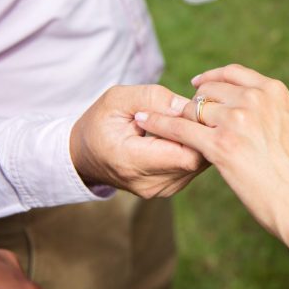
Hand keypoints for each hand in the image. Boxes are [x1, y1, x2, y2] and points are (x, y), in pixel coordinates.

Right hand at [70, 85, 208, 198]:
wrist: (84, 155)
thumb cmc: (100, 122)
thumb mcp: (117, 99)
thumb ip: (152, 98)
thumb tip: (187, 107)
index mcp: (132, 162)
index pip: (185, 154)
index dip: (197, 128)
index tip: (196, 105)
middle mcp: (150, 183)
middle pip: (198, 159)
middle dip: (203, 131)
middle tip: (201, 107)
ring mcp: (161, 190)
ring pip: (200, 163)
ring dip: (202, 138)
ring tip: (193, 117)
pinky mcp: (169, 187)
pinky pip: (194, 166)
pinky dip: (196, 146)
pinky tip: (188, 131)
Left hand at [133, 65, 288, 250]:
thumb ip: (271, 114)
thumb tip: (259, 116)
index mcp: (274, 92)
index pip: (233, 73)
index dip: (211, 78)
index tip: (198, 84)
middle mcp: (254, 99)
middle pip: (210, 90)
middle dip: (194, 102)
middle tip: (180, 113)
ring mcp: (237, 121)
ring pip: (192, 108)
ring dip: (175, 115)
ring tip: (156, 118)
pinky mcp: (220, 146)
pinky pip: (179, 128)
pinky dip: (157, 123)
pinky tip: (144, 122)